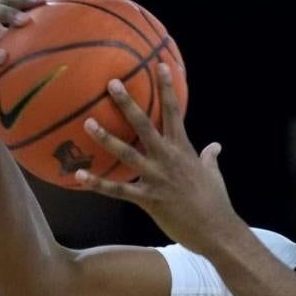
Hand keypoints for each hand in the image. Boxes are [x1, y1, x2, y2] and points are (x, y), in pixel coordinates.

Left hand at [74, 65, 242, 254]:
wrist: (216, 230)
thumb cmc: (215, 202)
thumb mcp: (213, 174)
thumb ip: (210, 157)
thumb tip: (216, 145)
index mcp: (183, 149)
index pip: (174, 112)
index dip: (167, 88)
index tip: (159, 66)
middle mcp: (167, 158)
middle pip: (144, 125)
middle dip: (127, 103)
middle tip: (111, 84)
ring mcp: (156, 177)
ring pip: (126, 153)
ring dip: (106, 137)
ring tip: (87, 122)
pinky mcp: (148, 198)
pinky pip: (117, 190)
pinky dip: (97, 183)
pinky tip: (79, 175)